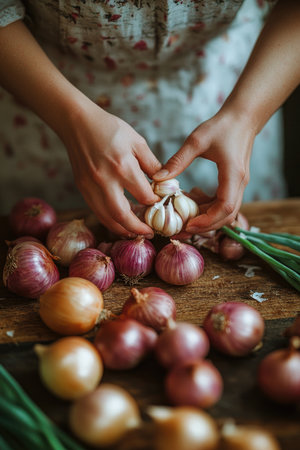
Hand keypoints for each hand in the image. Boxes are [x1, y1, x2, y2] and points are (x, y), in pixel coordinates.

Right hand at [61, 98, 160, 236]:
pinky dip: (109, 221)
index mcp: (123, 166)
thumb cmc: (110, 129)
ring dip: (122, 230)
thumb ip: (152, 164)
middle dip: (137, 229)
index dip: (154, 202)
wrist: (78, 123)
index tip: (159, 203)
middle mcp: (105, 180)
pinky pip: (97, 212)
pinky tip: (119, 222)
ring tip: (134, 233)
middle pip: (122, 215)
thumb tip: (164, 183)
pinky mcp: (82, 188)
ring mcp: (91, 186)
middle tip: (149, 233)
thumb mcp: (137, 141)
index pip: (143, 195)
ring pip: (107, 218)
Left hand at [153, 109, 254, 232]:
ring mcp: (239, 185)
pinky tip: (193, 205)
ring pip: (227, 213)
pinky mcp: (234, 184)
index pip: (225, 207)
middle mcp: (239, 184)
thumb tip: (158, 178)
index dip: (208, 220)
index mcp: (233, 174)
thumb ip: (178, 160)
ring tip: (184, 222)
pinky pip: (224, 204)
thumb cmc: (221, 126)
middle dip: (206, 227)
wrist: (242, 118)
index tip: (188, 225)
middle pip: (228, 216)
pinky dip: (209, 210)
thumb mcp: (196, 140)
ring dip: (207, 220)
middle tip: (182, 230)